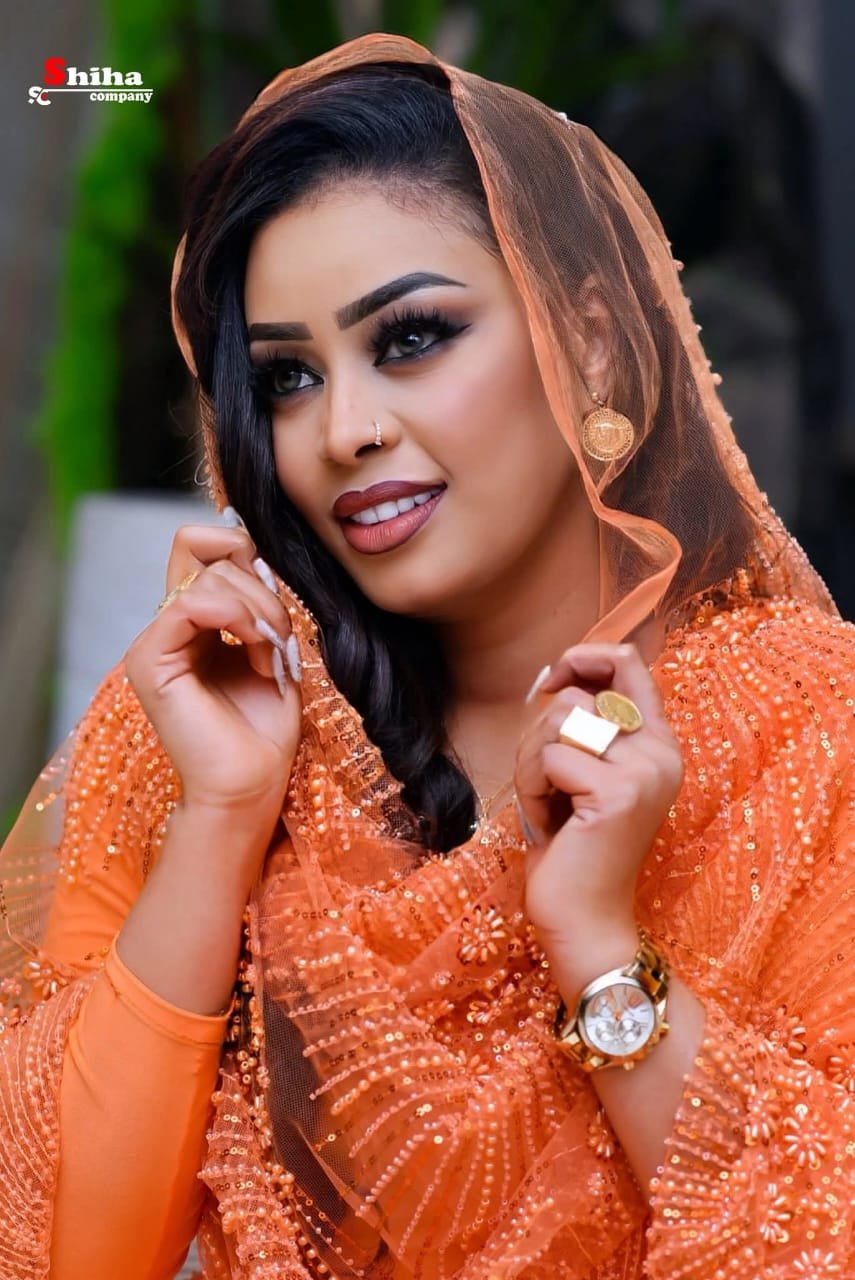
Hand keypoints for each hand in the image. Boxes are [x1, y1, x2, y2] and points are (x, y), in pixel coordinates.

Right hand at [123, 514, 301, 823]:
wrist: (252, 785)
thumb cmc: (265, 729)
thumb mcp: (272, 648)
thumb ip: (257, 600)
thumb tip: (253, 547)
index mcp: (195, 621)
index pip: (203, 545)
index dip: (243, 550)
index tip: (277, 594)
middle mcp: (169, 627)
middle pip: (204, 549)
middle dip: (260, 584)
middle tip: (279, 635)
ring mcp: (154, 641)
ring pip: (207, 576)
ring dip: (259, 609)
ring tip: (271, 653)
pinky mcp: (150, 659)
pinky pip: (190, 604)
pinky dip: (236, 616)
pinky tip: (257, 650)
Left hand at [514, 643, 682, 947]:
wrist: (584, 919)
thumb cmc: (572, 846)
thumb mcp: (579, 772)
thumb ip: (583, 725)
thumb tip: (558, 679)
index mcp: (658, 743)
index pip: (629, 663)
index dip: (584, 658)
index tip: (553, 681)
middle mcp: (662, 752)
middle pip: (578, 696)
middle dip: (540, 735)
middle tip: (545, 784)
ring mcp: (645, 771)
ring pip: (561, 721)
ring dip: (534, 764)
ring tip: (549, 805)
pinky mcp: (619, 793)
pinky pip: (550, 757)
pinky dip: (533, 790)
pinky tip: (550, 825)